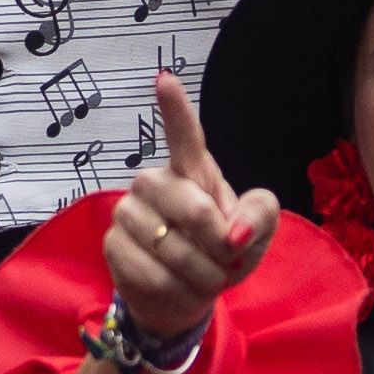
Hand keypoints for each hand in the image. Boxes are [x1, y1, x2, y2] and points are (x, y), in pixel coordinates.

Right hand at [106, 72, 280, 339]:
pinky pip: (156, 277)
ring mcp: (128, 212)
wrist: (185, 293)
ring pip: (178, 252)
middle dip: (223, 248)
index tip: (165, 79)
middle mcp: (153, 182)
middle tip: (226, 259)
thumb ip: (260, 216)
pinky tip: (179, 287)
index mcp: (191, 169)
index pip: (183, 135)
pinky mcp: (113, 245)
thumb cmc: (222, 250)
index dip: (175, 108)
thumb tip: (235, 232)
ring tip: (203, 276)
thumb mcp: (256, 232)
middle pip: (196, 212)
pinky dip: (180, 293)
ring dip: (204, 276)